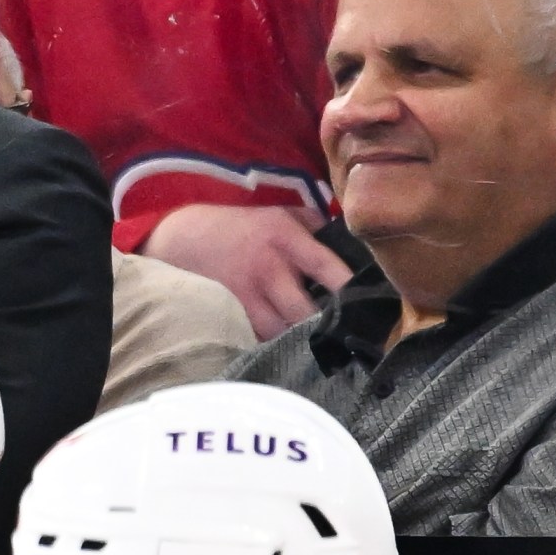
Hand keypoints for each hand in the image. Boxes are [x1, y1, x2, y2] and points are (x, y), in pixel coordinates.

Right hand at [142, 204, 351, 340]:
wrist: (185, 237)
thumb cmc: (243, 226)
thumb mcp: (281, 213)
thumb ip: (317, 227)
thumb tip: (354, 248)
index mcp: (286, 238)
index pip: (328, 268)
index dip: (351, 290)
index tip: (370, 305)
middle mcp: (268, 268)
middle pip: (305, 312)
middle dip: (323, 324)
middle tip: (338, 330)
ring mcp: (246, 294)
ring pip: (281, 332)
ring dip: (296, 338)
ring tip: (309, 338)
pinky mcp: (229, 313)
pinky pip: (258, 338)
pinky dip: (273, 341)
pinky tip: (282, 339)